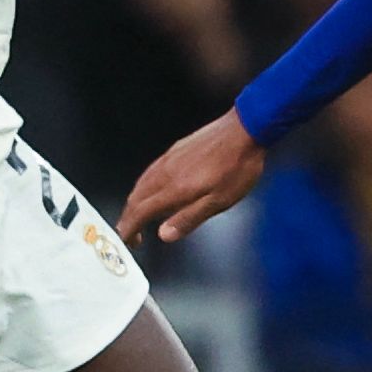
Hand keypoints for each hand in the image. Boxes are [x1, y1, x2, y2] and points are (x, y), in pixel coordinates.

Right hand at [118, 107, 267, 246]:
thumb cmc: (237, 167)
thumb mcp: (218, 201)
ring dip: (135, 203)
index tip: (126, 241)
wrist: (245, 130)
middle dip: (128, 219)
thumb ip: (189, 218)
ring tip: (139, 216)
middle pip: (135, 198)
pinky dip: (144, 187)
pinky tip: (154, 190)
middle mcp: (166, 172)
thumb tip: (164, 234)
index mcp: (174, 189)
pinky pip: (150, 172)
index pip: (139, 212)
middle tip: (132, 235)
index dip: (128, 229)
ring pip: (141, 184)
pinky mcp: (176, 150)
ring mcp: (169, 159)